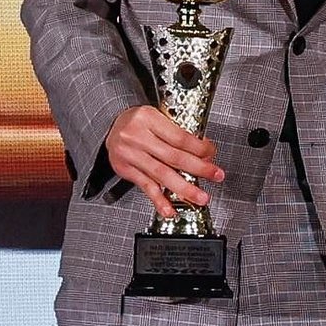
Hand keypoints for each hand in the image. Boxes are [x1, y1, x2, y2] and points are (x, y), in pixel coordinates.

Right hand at [104, 105, 223, 218]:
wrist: (111, 125)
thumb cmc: (138, 121)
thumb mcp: (157, 116)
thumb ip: (176, 132)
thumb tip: (203, 150)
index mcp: (149, 119)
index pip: (180, 137)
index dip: (199, 148)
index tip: (211, 154)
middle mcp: (138, 136)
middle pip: (174, 157)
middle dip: (198, 168)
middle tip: (215, 175)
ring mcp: (131, 154)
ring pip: (162, 174)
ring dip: (184, 188)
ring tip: (199, 197)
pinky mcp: (126, 170)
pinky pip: (146, 187)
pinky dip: (159, 200)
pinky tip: (170, 209)